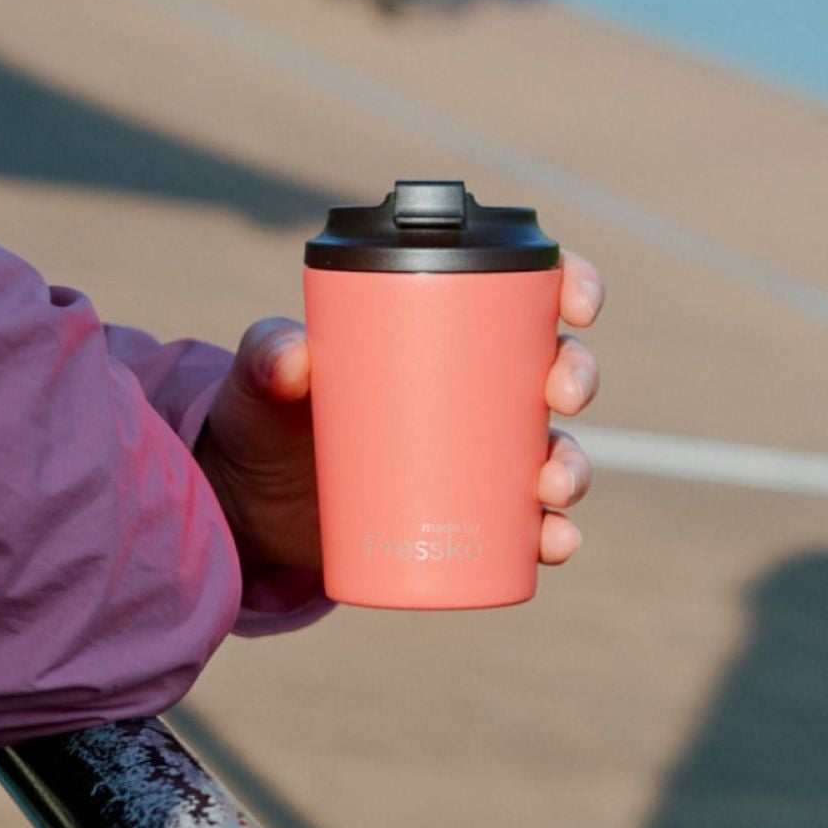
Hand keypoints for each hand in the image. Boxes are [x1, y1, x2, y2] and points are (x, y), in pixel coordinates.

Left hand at [196, 253, 602, 575]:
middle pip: (556, 366)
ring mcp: (476, 454)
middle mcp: (474, 386)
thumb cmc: (265, 415)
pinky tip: (557, 542)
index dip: (573, 284)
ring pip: (556, 448)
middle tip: (558, 394)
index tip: (577, 304)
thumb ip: (266, 356)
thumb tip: (294, 360)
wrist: (249, 503)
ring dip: (573, 465)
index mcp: (442, 326)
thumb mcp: (261, 379)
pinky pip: (531, 526)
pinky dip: (555, 535)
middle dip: (578, 375)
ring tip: (550, 485)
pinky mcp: (467, 515)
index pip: (525, 290)